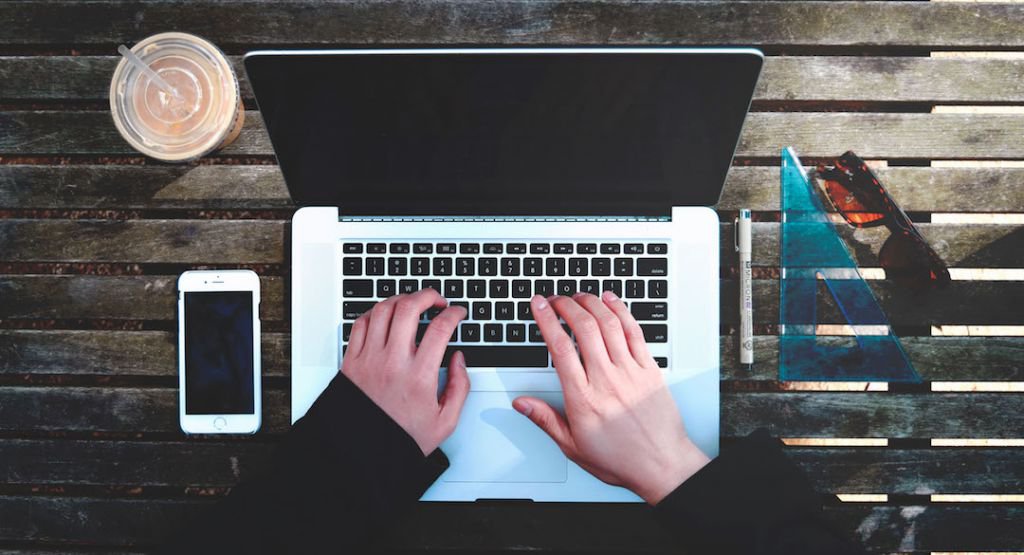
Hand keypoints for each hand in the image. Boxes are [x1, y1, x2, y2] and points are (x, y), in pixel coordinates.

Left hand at [341, 289, 469, 455]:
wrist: (364, 453)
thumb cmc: (401, 438)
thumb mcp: (445, 421)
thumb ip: (460, 387)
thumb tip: (459, 360)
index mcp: (419, 376)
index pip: (441, 328)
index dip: (454, 313)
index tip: (458, 313)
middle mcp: (393, 362)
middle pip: (409, 308)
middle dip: (428, 295)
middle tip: (437, 300)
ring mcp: (369, 359)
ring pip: (384, 310)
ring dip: (402, 299)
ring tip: (412, 303)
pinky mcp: (352, 361)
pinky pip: (361, 323)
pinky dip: (375, 312)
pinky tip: (386, 316)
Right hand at [513, 292, 710, 504]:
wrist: (662, 465)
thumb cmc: (620, 459)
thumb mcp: (573, 446)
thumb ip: (545, 420)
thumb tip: (522, 403)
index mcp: (584, 399)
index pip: (560, 349)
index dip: (546, 320)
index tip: (538, 305)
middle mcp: (607, 381)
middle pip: (584, 328)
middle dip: (566, 305)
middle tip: (555, 299)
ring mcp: (630, 372)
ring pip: (609, 324)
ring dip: (591, 303)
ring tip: (578, 296)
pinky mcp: (650, 369)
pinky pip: (634, 332)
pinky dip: (621, 311)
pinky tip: (611, 301)